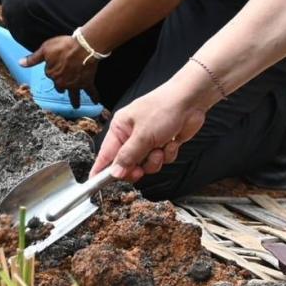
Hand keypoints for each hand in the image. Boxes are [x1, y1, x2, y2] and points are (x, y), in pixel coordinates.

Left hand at [22, 35, 96, 108]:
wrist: (83, 48)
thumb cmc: (63, 46)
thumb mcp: (45, 49)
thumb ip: (33, 59)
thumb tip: (20, 63)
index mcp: (51, 74)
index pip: (49, 73)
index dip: (53, 67)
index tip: (57, 62)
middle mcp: (62, 82)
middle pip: (60, 86)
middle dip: (61, 87)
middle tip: (63, 88)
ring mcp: (75, 84)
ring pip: (74, 94)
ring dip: (75, 100)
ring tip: (76, 106)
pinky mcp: (86, 82)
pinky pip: (91, 91)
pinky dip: (94, 96)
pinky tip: (96, 102)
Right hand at [90, 72, 215, 182]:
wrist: (190, 101)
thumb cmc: (163, 109)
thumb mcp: (143, 135)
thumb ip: (128, 156)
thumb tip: (114, 173)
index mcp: (120, 128)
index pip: (105, 154)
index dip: (100, 170)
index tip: (95, 184)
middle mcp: (131, 135)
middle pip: (126, 164)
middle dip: (136, 167)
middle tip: (140, 169)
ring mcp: (148, 140)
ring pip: (146, 165)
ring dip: (155, 161)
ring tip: (160, 148)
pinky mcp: (163, 144)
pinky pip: (161, 160)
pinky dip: (168, 154)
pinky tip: (171, 142)